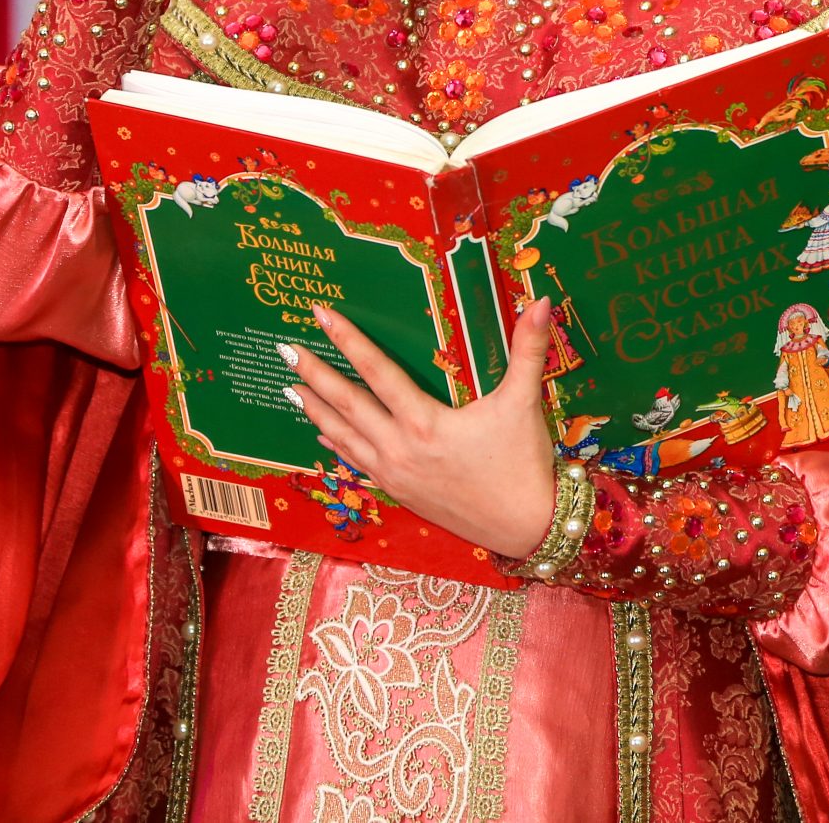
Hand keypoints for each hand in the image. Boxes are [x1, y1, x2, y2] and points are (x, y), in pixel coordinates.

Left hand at [285, 299, 561, 559]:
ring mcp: (396, 475)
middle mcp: (400, 448)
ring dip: (316, 410)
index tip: (321, 316)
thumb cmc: (524, 464)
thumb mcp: (524, 402)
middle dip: (314, 374)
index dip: (348, 340)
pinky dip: (337, 445)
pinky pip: (358, 463)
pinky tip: (323, 435)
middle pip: (347, 404)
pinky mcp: (400, 493)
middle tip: (285, 350)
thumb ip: (529, 349)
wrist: (527, 527)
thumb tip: (543, 301)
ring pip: (345, 436)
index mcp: (424, 422)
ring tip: (289, 388)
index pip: (376, 371)